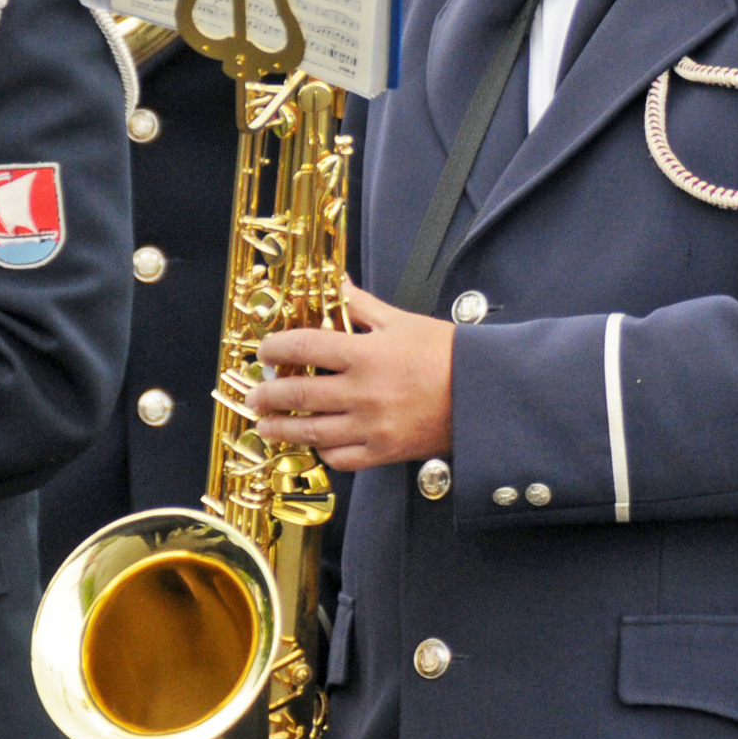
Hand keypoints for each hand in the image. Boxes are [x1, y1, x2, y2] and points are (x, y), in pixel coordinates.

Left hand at [249, 284, 453, 469]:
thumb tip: (334, 281)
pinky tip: (314, 442)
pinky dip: (322, 451)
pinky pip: (340, 458)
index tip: (265, 352)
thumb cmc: (445, 354)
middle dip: (267, 395)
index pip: (304, 347)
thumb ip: (359, 304)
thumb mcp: (400, 320)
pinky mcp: (383, 453)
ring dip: (281, 429)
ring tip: (267, 425)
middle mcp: (363, 393)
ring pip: (311, 432)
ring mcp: (371, 427)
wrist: (483, 394)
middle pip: (298, 395)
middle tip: (254, 394)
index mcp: (366, 354)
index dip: (276, 349)